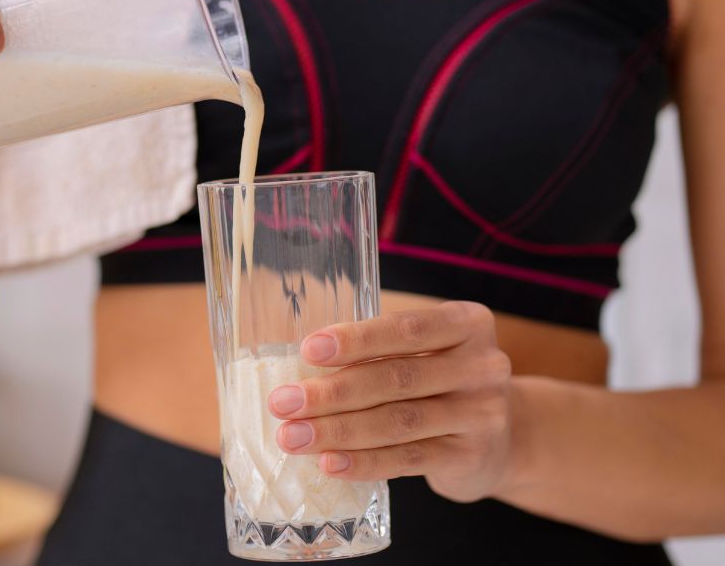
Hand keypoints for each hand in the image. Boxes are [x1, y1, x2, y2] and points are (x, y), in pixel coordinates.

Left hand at [267, 301, 517, 502]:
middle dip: (332, 392)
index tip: (308, 350)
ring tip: (293, 436)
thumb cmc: (441, 384)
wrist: (504, 439)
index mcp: (467, 324)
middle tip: (283, 403)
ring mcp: (482, 414)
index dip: (356, 339)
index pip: (406, 329)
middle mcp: (482, 366)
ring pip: (398, 422)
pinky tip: (330, 462)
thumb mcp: (425, 354)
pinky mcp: (471, 456)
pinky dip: (365, 462)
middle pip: (396, 378)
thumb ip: (380, 353)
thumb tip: (298, 369)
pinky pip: (409, 459)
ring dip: (338, 430)